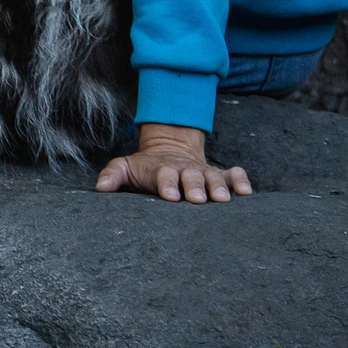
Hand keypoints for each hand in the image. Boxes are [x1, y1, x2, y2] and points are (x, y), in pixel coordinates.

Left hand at [96, 122, 253, 202]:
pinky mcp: (220, 174)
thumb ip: (113, 174)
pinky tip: (247, 192)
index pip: (164, 176)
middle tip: (199, 199)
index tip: (170, 196)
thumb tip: (100, 188)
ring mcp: (204, 172)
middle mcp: (185, 171)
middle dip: (194, 187)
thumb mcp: (127, 166)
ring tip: (223, 199)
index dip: (167, 184)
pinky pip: (234, 174)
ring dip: (219, 186)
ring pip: (213, 177)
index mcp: (162, 170)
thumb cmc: (146, 167)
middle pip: (191, 177)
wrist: (170, 148)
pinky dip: (240, 180)